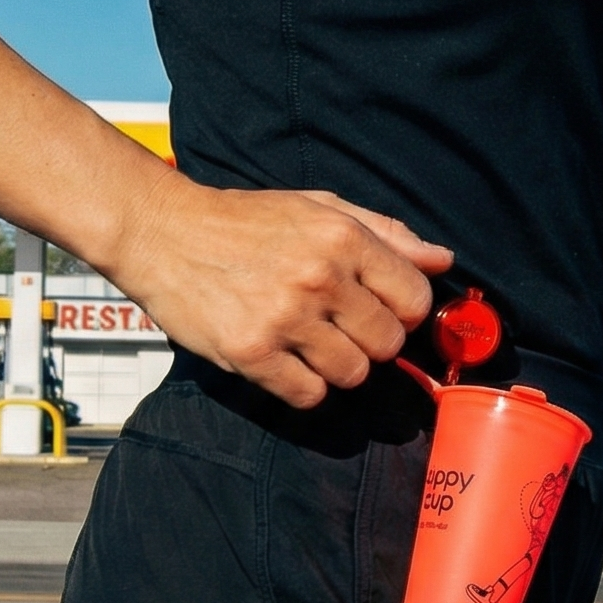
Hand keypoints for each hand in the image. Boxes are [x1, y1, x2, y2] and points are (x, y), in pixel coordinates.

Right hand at [110, 178, 451, 408]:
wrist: (161, 232)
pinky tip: (283, 360)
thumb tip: (441, 261)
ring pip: (353, 374)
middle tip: (337, 327)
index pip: (415, 300)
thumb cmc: (243, 220)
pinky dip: (303, 386)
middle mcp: (319, 278)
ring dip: (336, 366)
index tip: (378, 310)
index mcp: (342, 238)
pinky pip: (309, 395)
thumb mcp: (317, 207)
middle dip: (370, 342)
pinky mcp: (252, 353)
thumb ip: (384, 233)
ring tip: (307, 342)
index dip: (402, 311)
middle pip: (388, 344)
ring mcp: (285, 318)